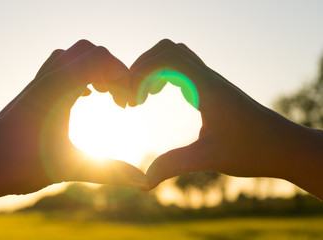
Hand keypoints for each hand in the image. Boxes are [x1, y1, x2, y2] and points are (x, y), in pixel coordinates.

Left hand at [0, 40, 146, 200]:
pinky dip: (81, 75)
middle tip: (119, 100)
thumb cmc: (18, 164)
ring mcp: (40, 82)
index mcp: (58, 88)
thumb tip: (142, 182)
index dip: (122, 77)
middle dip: (112, 71)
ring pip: (74, 56)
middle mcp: (48, 78)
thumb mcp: (69, 168)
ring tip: (105, 95)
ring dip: (96, 70)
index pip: (99, 58)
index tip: (128, 106)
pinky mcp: (36, 90)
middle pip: (89, 51)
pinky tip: (84, 97)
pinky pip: (63, 67)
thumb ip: (108, 172)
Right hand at [130, 39, 322, 196]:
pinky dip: (164, 75)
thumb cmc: (253, 150)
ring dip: (153, 69)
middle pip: (167, 50)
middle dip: (142, 67)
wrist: (284, 146)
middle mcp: (208, 78)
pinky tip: (159, 94)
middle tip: (133, 97)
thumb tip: (143, 181)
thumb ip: (174, 165)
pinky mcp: (212, 88)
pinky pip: (183, 68)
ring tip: (143, 95)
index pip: (167, 58)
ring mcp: (210, 80)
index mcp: (207, 88)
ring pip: (175, 56)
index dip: (142, 73)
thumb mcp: (210, 158)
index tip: (135, 102)